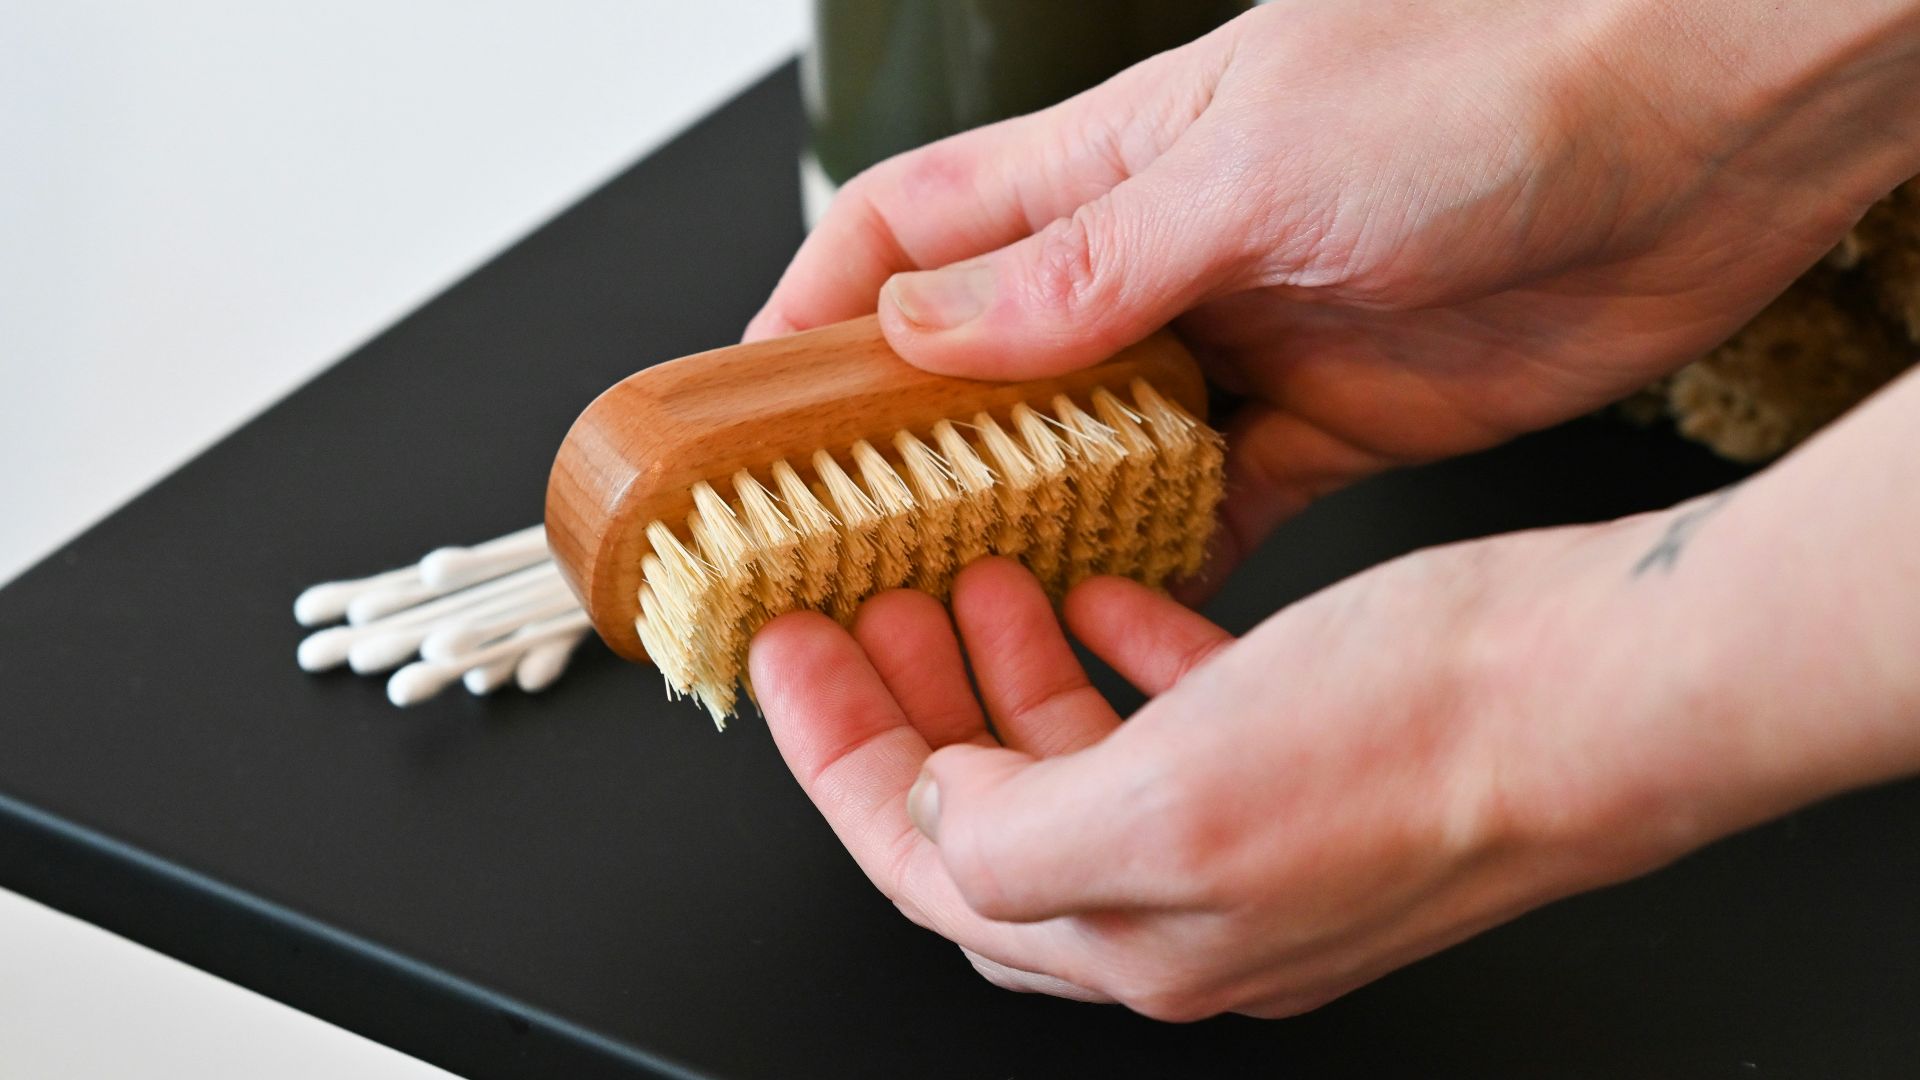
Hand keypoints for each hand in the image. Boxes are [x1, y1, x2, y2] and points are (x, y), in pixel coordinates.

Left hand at [748, 366, 1919, 1019]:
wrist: (1600, 694)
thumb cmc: (1413, 740)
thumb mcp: (1170, 798)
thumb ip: (1017, 832)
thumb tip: (935, 815)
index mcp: (1134, 937)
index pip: (919, 859)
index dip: (833, 755)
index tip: (784, 652)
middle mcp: (1187, 907)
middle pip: (984, 816)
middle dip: (905, 709)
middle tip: (855, 606)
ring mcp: (1252, 836)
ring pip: (1074, 759)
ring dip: (1004, 668)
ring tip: (967, 574)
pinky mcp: (1311, 760)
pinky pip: (1173, 711)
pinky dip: (1118, 650)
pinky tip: (1107, 585)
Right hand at [749, 0, 1919, 586]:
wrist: (1695, 142)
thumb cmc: (1486, 91)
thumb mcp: (1251, 167)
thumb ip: (1086, 266)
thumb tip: (925, 330)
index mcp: (1115, 161)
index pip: (912, 231)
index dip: (815, 313)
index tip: (746, 407)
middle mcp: (1160, 255)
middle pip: (983, 356)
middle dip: (903, 441)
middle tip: (838, 535)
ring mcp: (1238, 342)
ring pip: (1087, 445)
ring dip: (1028, 514)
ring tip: (960, 598)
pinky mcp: (1324, 419)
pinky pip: (1211, 505)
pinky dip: (1162, 558)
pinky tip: (1121, 613)